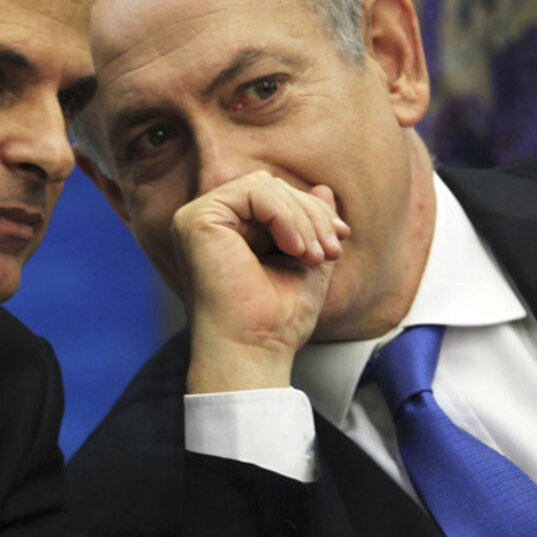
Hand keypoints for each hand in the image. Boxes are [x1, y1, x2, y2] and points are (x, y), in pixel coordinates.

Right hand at [173, 171, 348, 392]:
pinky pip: (253, 192)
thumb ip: (312, 225)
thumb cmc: (277, 319)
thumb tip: (324, 188)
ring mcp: (197, 219)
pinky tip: (294, 249)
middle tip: (329, 252)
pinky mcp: (197, 220)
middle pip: (270, 187)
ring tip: (312, 257)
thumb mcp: (307, 262)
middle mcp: (207, 221)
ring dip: (301, 218)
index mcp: (227, 230)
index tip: (339, 240)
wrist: (254, 350)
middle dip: (310, 215)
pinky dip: (284, 216)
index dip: (311, 212)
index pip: (273, 197)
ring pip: (264, 186)